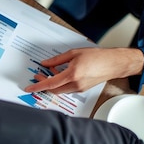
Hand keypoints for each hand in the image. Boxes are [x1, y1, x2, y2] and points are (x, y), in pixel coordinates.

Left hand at [24, 47, 143, 93]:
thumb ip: (57, 60)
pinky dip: (60, 83)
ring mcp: (79, 89)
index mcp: (72, 75)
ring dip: (52, 83)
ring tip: (49, 72)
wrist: (114, 63)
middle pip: (53, 89)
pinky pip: (67, 89)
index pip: (50, 84)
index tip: (29, 88)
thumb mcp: (74, 53)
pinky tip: (59, 74)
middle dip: (43, 84)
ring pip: (60, 90)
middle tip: (38, 75)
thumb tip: (45, 63)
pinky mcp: (83, 89)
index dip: (38, 86)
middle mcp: (75, 84)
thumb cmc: (97, 57)